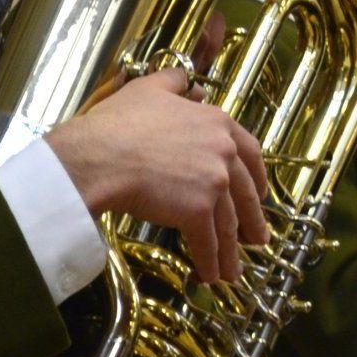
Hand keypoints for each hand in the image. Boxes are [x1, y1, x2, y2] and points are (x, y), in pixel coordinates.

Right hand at [46, 68, 268, 285]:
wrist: (96, 157)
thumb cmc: (116, 124)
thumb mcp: (150, 89)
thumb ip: (175, 83)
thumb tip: (188, 80)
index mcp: (218, 123)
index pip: (250, 153)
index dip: (256, 177)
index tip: (260, 192)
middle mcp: (224, 152)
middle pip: (245, 193)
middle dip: (252, 219)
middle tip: (258, 238)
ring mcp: (214, 182)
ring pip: (228, 222)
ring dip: (232, 250)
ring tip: (234, 270)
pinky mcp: (197, 210)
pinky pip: (208, 242)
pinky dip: (211, 261)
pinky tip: (212, 276)